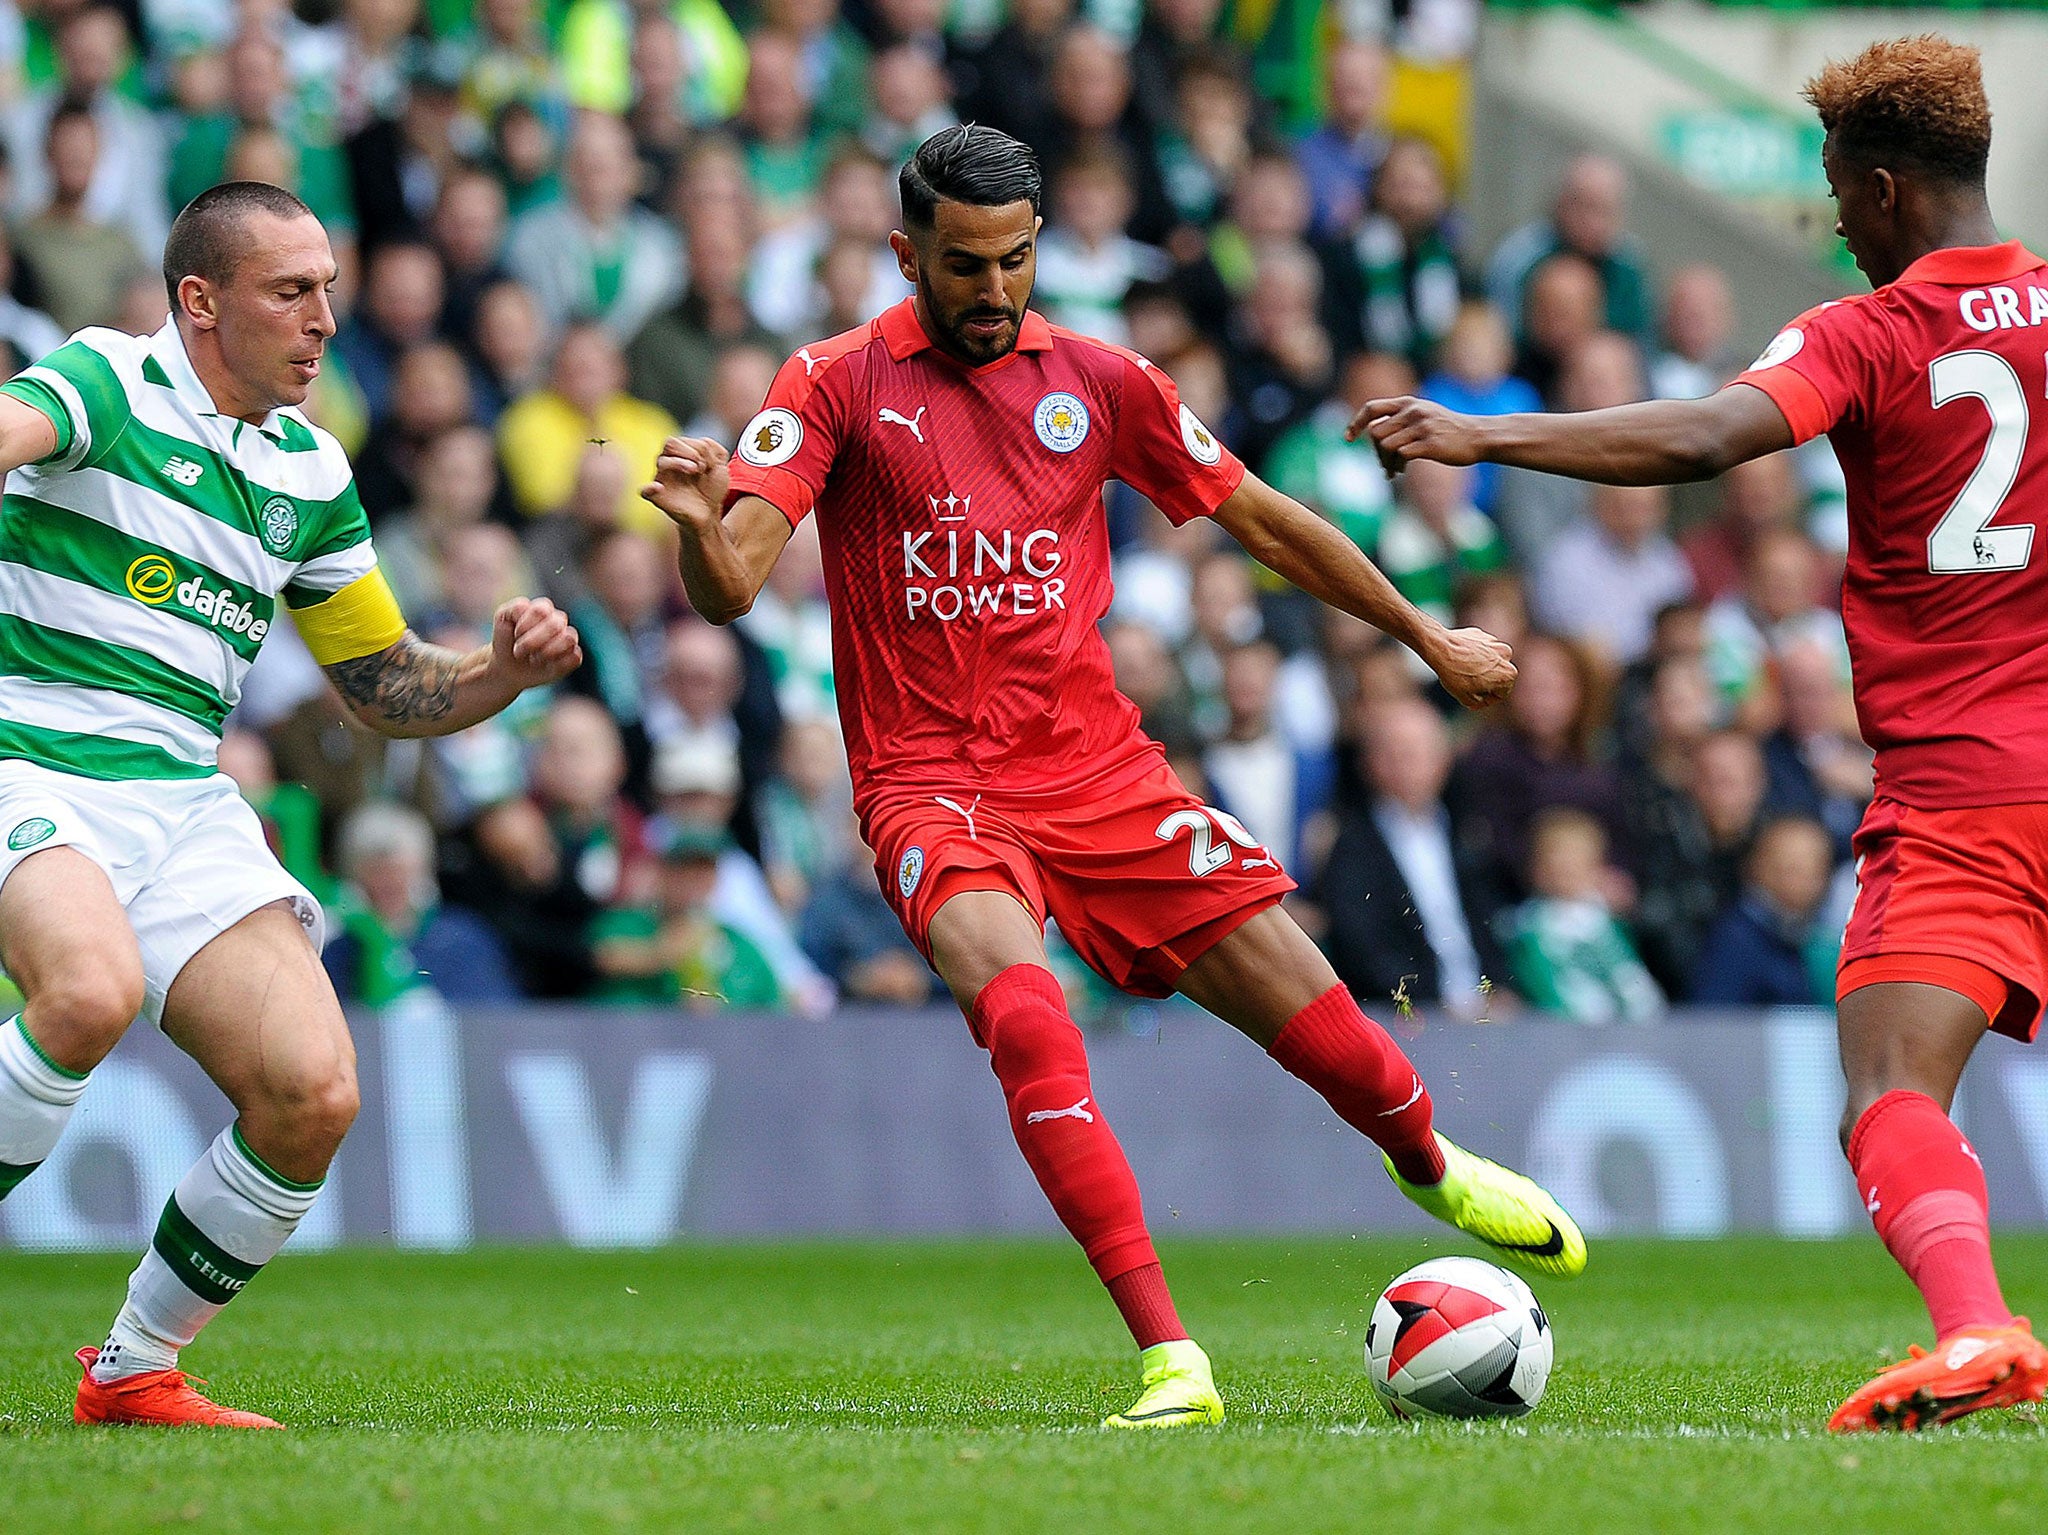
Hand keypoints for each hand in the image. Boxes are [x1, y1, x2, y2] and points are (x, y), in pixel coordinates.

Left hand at [489, 597, 581, 689]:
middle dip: (533, 642)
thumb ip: (513, 608)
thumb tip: (527, 607)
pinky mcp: (572, 657)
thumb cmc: (506, 641)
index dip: (526, 626)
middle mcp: (558, 621)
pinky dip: (559, 663)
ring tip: (534, 659)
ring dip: (547, 652)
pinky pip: (574, 657)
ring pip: (569, 638)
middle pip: (555, 624)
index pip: (541, 611)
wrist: (507, 668)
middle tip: (519, 652)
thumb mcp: (502, 619)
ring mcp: (567, 638)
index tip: (515, 635)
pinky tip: (546, 666)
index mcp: (542, 608)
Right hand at [642, 435, 730, 530]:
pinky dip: (649, 488)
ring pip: (662, 462)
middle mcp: (670, 463)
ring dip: (679, 463)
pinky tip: (659, 487)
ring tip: (694, 470)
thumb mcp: (719, 464)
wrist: (710, 512)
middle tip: (700, 466)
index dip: (696, 447)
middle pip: (670, 444)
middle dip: (687, 450)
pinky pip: (645, 491)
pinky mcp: (659, 496)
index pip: (681, 440)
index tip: (708, 463)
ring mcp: (663, 478)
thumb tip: (700, 442)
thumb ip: (712, 448)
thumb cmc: (711, 486)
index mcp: (682, 453)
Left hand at [1347, 396, 1485, 475]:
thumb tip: (1372, 434)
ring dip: (1385, 462)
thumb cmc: (1448, 430)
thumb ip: (1400, 419)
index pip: (1372, 408)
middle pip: (1375, 433)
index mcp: (1409, 403)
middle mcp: (1414, 411)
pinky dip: (1397, 466)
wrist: (1478, 436)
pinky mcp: (1430, 444)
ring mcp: (1422, 427)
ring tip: (1394, 470)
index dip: (1356, 423)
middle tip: (1386, 465)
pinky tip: (1403, 471)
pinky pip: (1400, 455)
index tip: (1348, 438)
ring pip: (1385, 445)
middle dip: (1376, 453)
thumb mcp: (1424, 414)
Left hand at [1421, 624, 1516, 709]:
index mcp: (1508, 674)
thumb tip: (1481, 699)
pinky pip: (1479, 650)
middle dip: (1484, 683)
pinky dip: (1472, 656)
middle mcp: (1506, 656)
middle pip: (1497, 676)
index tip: (1474, 700)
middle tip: (1467, 687)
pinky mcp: (1482, 634)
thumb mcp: (1466, 698)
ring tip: (1462, 673)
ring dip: (1479, 668)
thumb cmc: (1454, 673)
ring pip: (1489, 662)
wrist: (1440, 647)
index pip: (1501, 694)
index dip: (1486, 701)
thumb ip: (1479, 702)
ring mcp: (1494, 642)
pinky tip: (1459, 661)